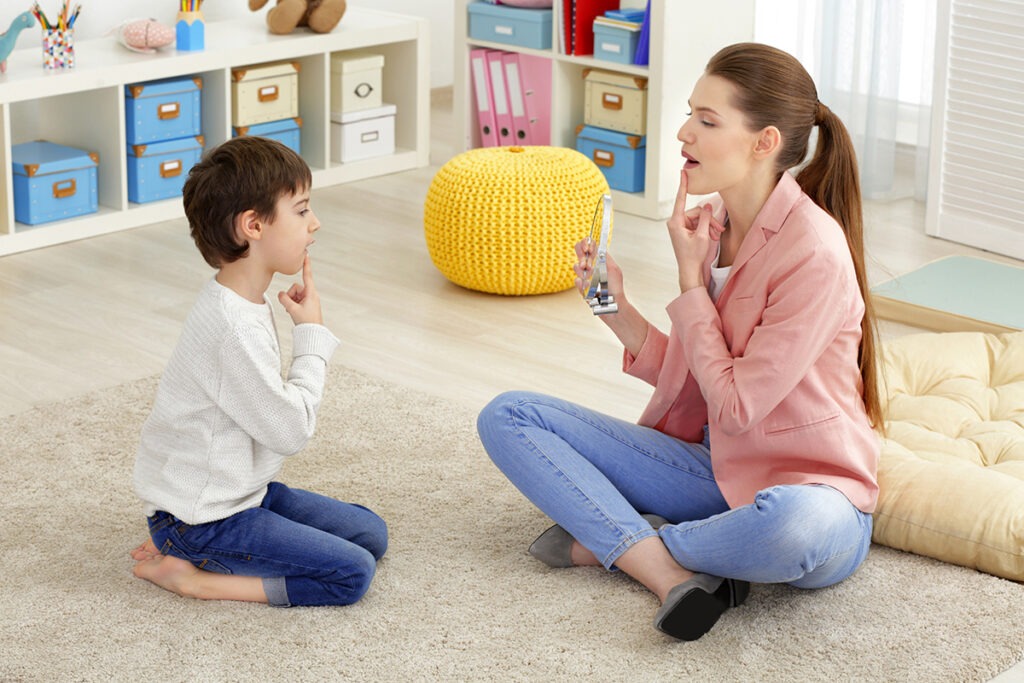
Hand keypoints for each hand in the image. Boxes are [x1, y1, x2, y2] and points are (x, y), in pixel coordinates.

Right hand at [277, 254, 322, 324]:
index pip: (307, 276)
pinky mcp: (306, 305)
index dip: (306, 265)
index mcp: (311, 293)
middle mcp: (311, 295)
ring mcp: (309, 300)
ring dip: (291, 301)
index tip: (306, 255)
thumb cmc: (307, 322)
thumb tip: (280, 294)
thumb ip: (284, 300)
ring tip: (293, 311)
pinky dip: (292, 305)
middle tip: (290, 307)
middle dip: (290, 295)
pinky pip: (296, 300)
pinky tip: (293, 313)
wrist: (313, 334)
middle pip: (296, 287)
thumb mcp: (293, 310)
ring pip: (294, 294)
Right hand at [572, 236, 624, 306]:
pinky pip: (577, 281)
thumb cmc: (615, 288)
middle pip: (580, 252)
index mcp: (601, 259)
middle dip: (581, 257)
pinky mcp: (582, 285)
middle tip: (586, 266)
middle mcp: (592, 264)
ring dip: (583, 273)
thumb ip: (603, 257)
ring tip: (590, 281)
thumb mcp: (612, 269)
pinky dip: (582, 285)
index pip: (590, 244)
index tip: (588, 250)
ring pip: (576, 267)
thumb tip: (595, 247)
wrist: (611, 305)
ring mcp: (586, 275)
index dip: (586, 243)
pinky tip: (589, 289)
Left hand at [666, 170, 724, 292]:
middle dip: (709, 220)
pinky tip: (713, 236)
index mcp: (676, 222)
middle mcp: (676, 222)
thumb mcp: (702, 236)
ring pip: (699, 218)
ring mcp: (680, 226)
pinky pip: (698, 224)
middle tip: (719, 230)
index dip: (683, 185)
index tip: (683, 173)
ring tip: (716, 235)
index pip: (681, 200)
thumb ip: (706, 218)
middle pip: (697, 212)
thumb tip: (708, 206)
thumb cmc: (693, 256)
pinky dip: (706, 229)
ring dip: (709, 226)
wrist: (690, 270)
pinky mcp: (685, 230)